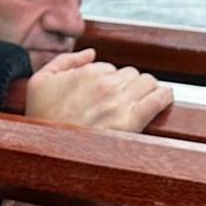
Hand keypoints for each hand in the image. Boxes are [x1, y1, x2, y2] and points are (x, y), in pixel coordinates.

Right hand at [23, 51, 173, 132]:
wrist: (47, 152)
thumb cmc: (41, 120)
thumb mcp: (40, 81)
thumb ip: (64, 61)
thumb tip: (90, 53)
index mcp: (87, 73)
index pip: (110, 67)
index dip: (108, 79)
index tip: (104, 91)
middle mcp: (105, 85)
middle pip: (130, 73)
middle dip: (127, 83)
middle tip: (121, 97)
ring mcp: (120, 103)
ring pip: (147, 82)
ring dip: (146, 87)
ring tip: (143, 96)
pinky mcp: (132, 121)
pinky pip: (158, 100)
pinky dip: (165, 96)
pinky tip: (165, 97)